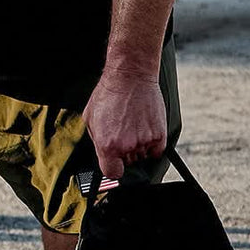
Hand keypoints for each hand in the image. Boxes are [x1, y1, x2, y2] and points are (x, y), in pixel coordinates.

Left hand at [82, 65, 166, 179]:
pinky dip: (152, 143)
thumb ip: (96, 141)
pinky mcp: (159, 135)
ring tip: (133, 124)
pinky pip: (157, 150)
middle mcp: (126, 146)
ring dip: (138, 145)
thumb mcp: (90, 118)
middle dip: (125, 151)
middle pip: (128, 162)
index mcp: (107, 145)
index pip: (112, 173)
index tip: (115, 161)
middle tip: (123, 131)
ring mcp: (144, 141)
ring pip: (142, 155)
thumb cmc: (109, 94)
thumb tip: (102, 154)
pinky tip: (144, 127)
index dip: (113, 167)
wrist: (130, 77)